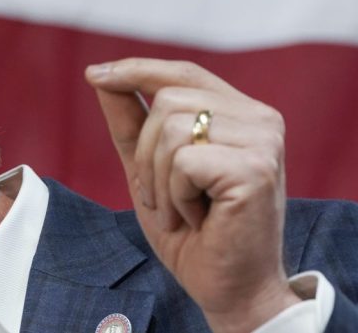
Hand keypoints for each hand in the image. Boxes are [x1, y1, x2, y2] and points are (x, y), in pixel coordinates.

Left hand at [85, 59, 300, 332]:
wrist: (228, 288)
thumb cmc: (192, 231)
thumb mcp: (149, 168)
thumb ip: (130, 121)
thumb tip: (100, 74)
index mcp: (241, 113)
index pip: (182, 73)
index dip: (137, 70)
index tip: (94, 75)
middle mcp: (260, 119)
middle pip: (167, 100)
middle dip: (145, 155)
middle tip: (162, 198)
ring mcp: (263, 142)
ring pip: (170, 129)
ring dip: (159, 181)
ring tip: (180, 211)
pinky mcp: (255, 169)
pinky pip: (183, 162)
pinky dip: (175, 196)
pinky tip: (197, 219)